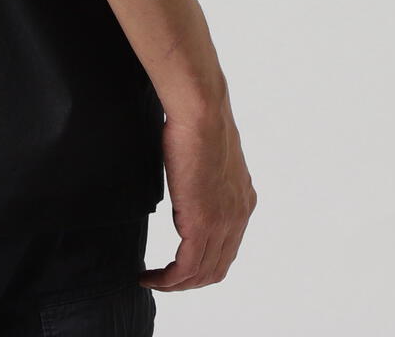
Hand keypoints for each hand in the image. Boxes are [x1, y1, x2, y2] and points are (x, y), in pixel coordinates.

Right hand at [140, 103, 256, 290]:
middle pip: (216, 268)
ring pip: (202, 273)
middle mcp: (238, 217)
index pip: (226, 248)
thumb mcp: (208, 155)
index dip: (202, 263)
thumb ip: (205, 177)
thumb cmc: (198, 119)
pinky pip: (186, 266)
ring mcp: (223, 222)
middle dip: (189, 281)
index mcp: (242, 201)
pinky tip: (152, 276)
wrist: (201, 111)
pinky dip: (168, 279)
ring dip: (176, 283)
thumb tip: (190, 180)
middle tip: (163, 279)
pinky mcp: (202, 222)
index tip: (179, 264)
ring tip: (153, 280)